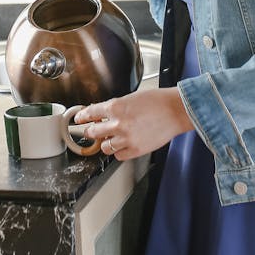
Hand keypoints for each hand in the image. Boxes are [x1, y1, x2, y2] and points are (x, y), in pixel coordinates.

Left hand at [73, 88, 193, 159]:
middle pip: (93, 132)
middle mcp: (118, 123)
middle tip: (89, 131)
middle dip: (89, 132)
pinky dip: (118, 152)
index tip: (78, 119)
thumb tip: (104, 113)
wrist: (175, 111)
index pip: (90, 113)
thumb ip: (116, 107)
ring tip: (110, 139)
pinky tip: (122, 145)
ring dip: (105, 142)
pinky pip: (118, 156)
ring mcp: (126, 138)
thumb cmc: (158, 101)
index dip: (82, 117)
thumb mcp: (131, 97)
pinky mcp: (135, 150)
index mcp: (116, 107)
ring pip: (104, 147)